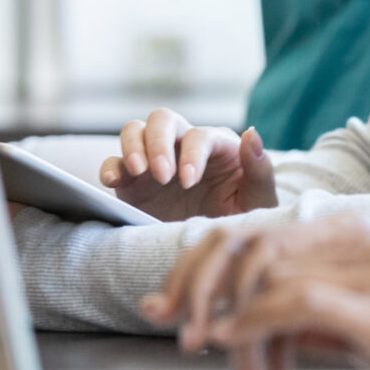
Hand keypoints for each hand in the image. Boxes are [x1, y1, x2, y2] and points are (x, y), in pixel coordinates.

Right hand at [98, 109, 276, 220]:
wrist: (215, 250)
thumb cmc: (243, 218)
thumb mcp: (259, 199)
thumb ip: (259, 168)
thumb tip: (250, 133)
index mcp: (215, 146)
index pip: (199, 136)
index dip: (192, 154)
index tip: (189, 182)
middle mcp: (182, 147)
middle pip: (162, 119)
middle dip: (159, 142)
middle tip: (163, 176)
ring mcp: (154, 162)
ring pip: (134, 130)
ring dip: (133, 147)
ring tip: (139, 173)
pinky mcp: (132, 184)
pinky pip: (114, 164)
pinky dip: (110, 168)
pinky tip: (112, 181)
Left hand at [142, 213, 369, 369]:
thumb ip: (334, 321)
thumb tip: (280, 335)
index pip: (272, 230)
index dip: (215, 260)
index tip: (177, 295)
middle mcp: (369, 240)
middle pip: (258, 240)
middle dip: (201, 278)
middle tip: (167, 318)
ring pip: (269, 272)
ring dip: (225, 314)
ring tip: (203, 348)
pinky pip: (294, 302)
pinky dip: (251, 323)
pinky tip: (228, 343)